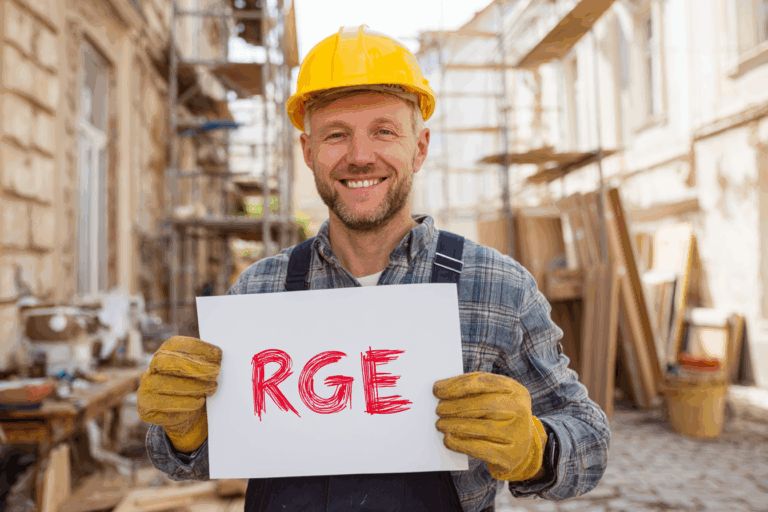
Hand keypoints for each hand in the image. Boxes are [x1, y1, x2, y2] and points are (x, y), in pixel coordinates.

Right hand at [137, 336, 221, 452]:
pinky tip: (200, 401)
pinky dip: (186, 402)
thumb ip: (206, 361)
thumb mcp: (204, 372)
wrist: (188, 417)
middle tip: (215, 372)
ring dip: (194, 386)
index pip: (175, 344)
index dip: (197, 347)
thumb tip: (218, 355)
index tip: (218, 355)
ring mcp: (146, 388)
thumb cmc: (198, 388)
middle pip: (164, 360)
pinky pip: (164, 404)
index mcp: (165, 353)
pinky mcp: (146, 408)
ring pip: (164, 383)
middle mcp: (152, 368)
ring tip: (212, 388)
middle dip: (192, 365)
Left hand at [433, 372, 546, 481]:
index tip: (437, 389)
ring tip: (440, 424)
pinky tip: (448, 440)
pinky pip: (481, 448)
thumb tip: (442, 391)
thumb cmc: (500, 417)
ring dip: (455, 425)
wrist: (521, 447)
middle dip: (456, 406)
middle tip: (438, 409)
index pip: (483, 382)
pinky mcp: (510, 455)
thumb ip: (473, 392)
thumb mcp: (495, 398)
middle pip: (483, 405)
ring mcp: (518, 433)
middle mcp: (520, 410)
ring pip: (481, 427)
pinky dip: (461, 444)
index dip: (457, 385)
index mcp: (515, 390)